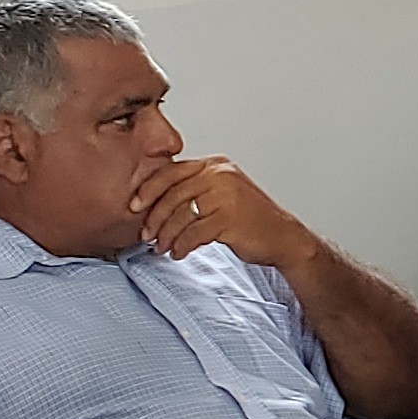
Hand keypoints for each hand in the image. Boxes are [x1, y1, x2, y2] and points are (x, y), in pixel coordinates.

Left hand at [132, 155, 311, 271]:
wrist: (282, 237)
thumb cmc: (250, 219)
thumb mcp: (222, 194)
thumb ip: (196, 190)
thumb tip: (156, 201)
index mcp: (216, 165)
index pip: (172, 171)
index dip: (148, 189)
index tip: (134, 205)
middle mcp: (220, 175)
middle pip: (173, 194)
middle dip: (155, 217)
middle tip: (146, 234)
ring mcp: (226, 196)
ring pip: (181, 215)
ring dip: (167, 235)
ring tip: (163, 247)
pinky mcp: (230, 219)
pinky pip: (194, 233)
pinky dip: (182, 246)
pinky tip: (179, 253)